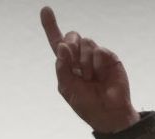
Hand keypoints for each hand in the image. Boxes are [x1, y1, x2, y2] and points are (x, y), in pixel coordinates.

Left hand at [40, 6, 139, 132]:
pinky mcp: (109, 57)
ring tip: (90, 79)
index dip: (51, 27)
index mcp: (67, 65)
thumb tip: (62, 45)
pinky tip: (100, 75)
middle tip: (75, 66)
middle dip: (71, 47)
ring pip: (85, 42)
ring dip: (85, 63)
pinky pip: (99, 50)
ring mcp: (95, 56)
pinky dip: (97, 64)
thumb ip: (62, 68)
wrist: (107, 113)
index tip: (45, 10)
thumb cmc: (86, 104)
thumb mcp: (67, 88)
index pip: (57, 43)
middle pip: (72, 37)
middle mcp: (80, 57)